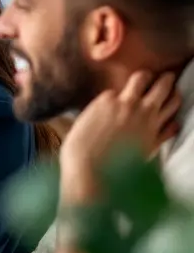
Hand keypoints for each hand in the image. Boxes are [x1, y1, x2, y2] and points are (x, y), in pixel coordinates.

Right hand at [59, 71, 179, 201]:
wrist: (92, 174)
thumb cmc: (78, 152)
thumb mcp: (80, 124)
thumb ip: (96, 112)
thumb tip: (101, 110)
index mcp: (109, 100)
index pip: (128, 83)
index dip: (128, 89)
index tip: (127, 94)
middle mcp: (132, 106)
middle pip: (157, 82)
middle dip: (163, 79)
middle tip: (165, 78)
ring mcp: (147, 121)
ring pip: (173, 99)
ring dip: (173, 95)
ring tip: (172, 94)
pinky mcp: (156, 139)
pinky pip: (174, 125)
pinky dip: (172, 123)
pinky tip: (168, 124)